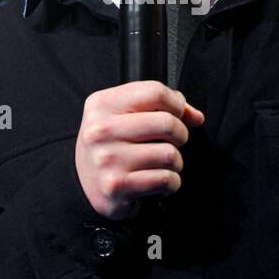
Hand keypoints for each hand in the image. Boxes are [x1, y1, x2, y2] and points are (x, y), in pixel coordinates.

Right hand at [74, 81, 204, 220]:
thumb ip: (158, 107)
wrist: (84, 185)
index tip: (179, 114)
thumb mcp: (122, 116)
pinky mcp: (116, 186)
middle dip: (180, 134)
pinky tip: (159, 181)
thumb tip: (194, 115)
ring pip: (169, 154)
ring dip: (175, 162)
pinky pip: (165, 179)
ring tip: (162, 164)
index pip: (155, 92)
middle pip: (167, 122)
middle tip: (173, 141)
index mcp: (102, 104)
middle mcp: (101, 130)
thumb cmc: (110, 146)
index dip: (177, 104)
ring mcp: (107, 159)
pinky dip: (171, 182)